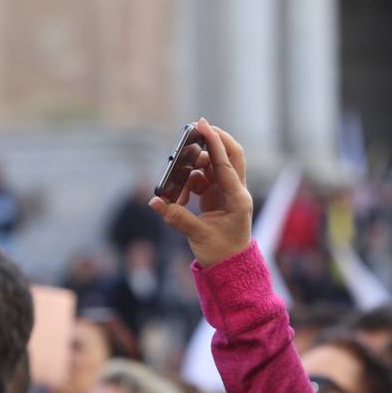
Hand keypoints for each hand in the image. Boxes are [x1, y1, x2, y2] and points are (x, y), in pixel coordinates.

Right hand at [148, 119, 252, 267]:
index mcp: (238, 199)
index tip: (203, 125)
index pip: (227, 164)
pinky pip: (204, 179)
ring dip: (195, 167)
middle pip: (231, 155)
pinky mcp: (219, 196)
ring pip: (215, 165)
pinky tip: (180, 196)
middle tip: (196, 129)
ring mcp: (228, 192)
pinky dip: (190, 181)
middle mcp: (236, 191)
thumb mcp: (197, 235)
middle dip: (215, 141)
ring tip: (178, 181)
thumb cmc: (220, 252)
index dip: (214, 144)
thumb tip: (153, 202)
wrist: (229, 267)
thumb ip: (176, 216)